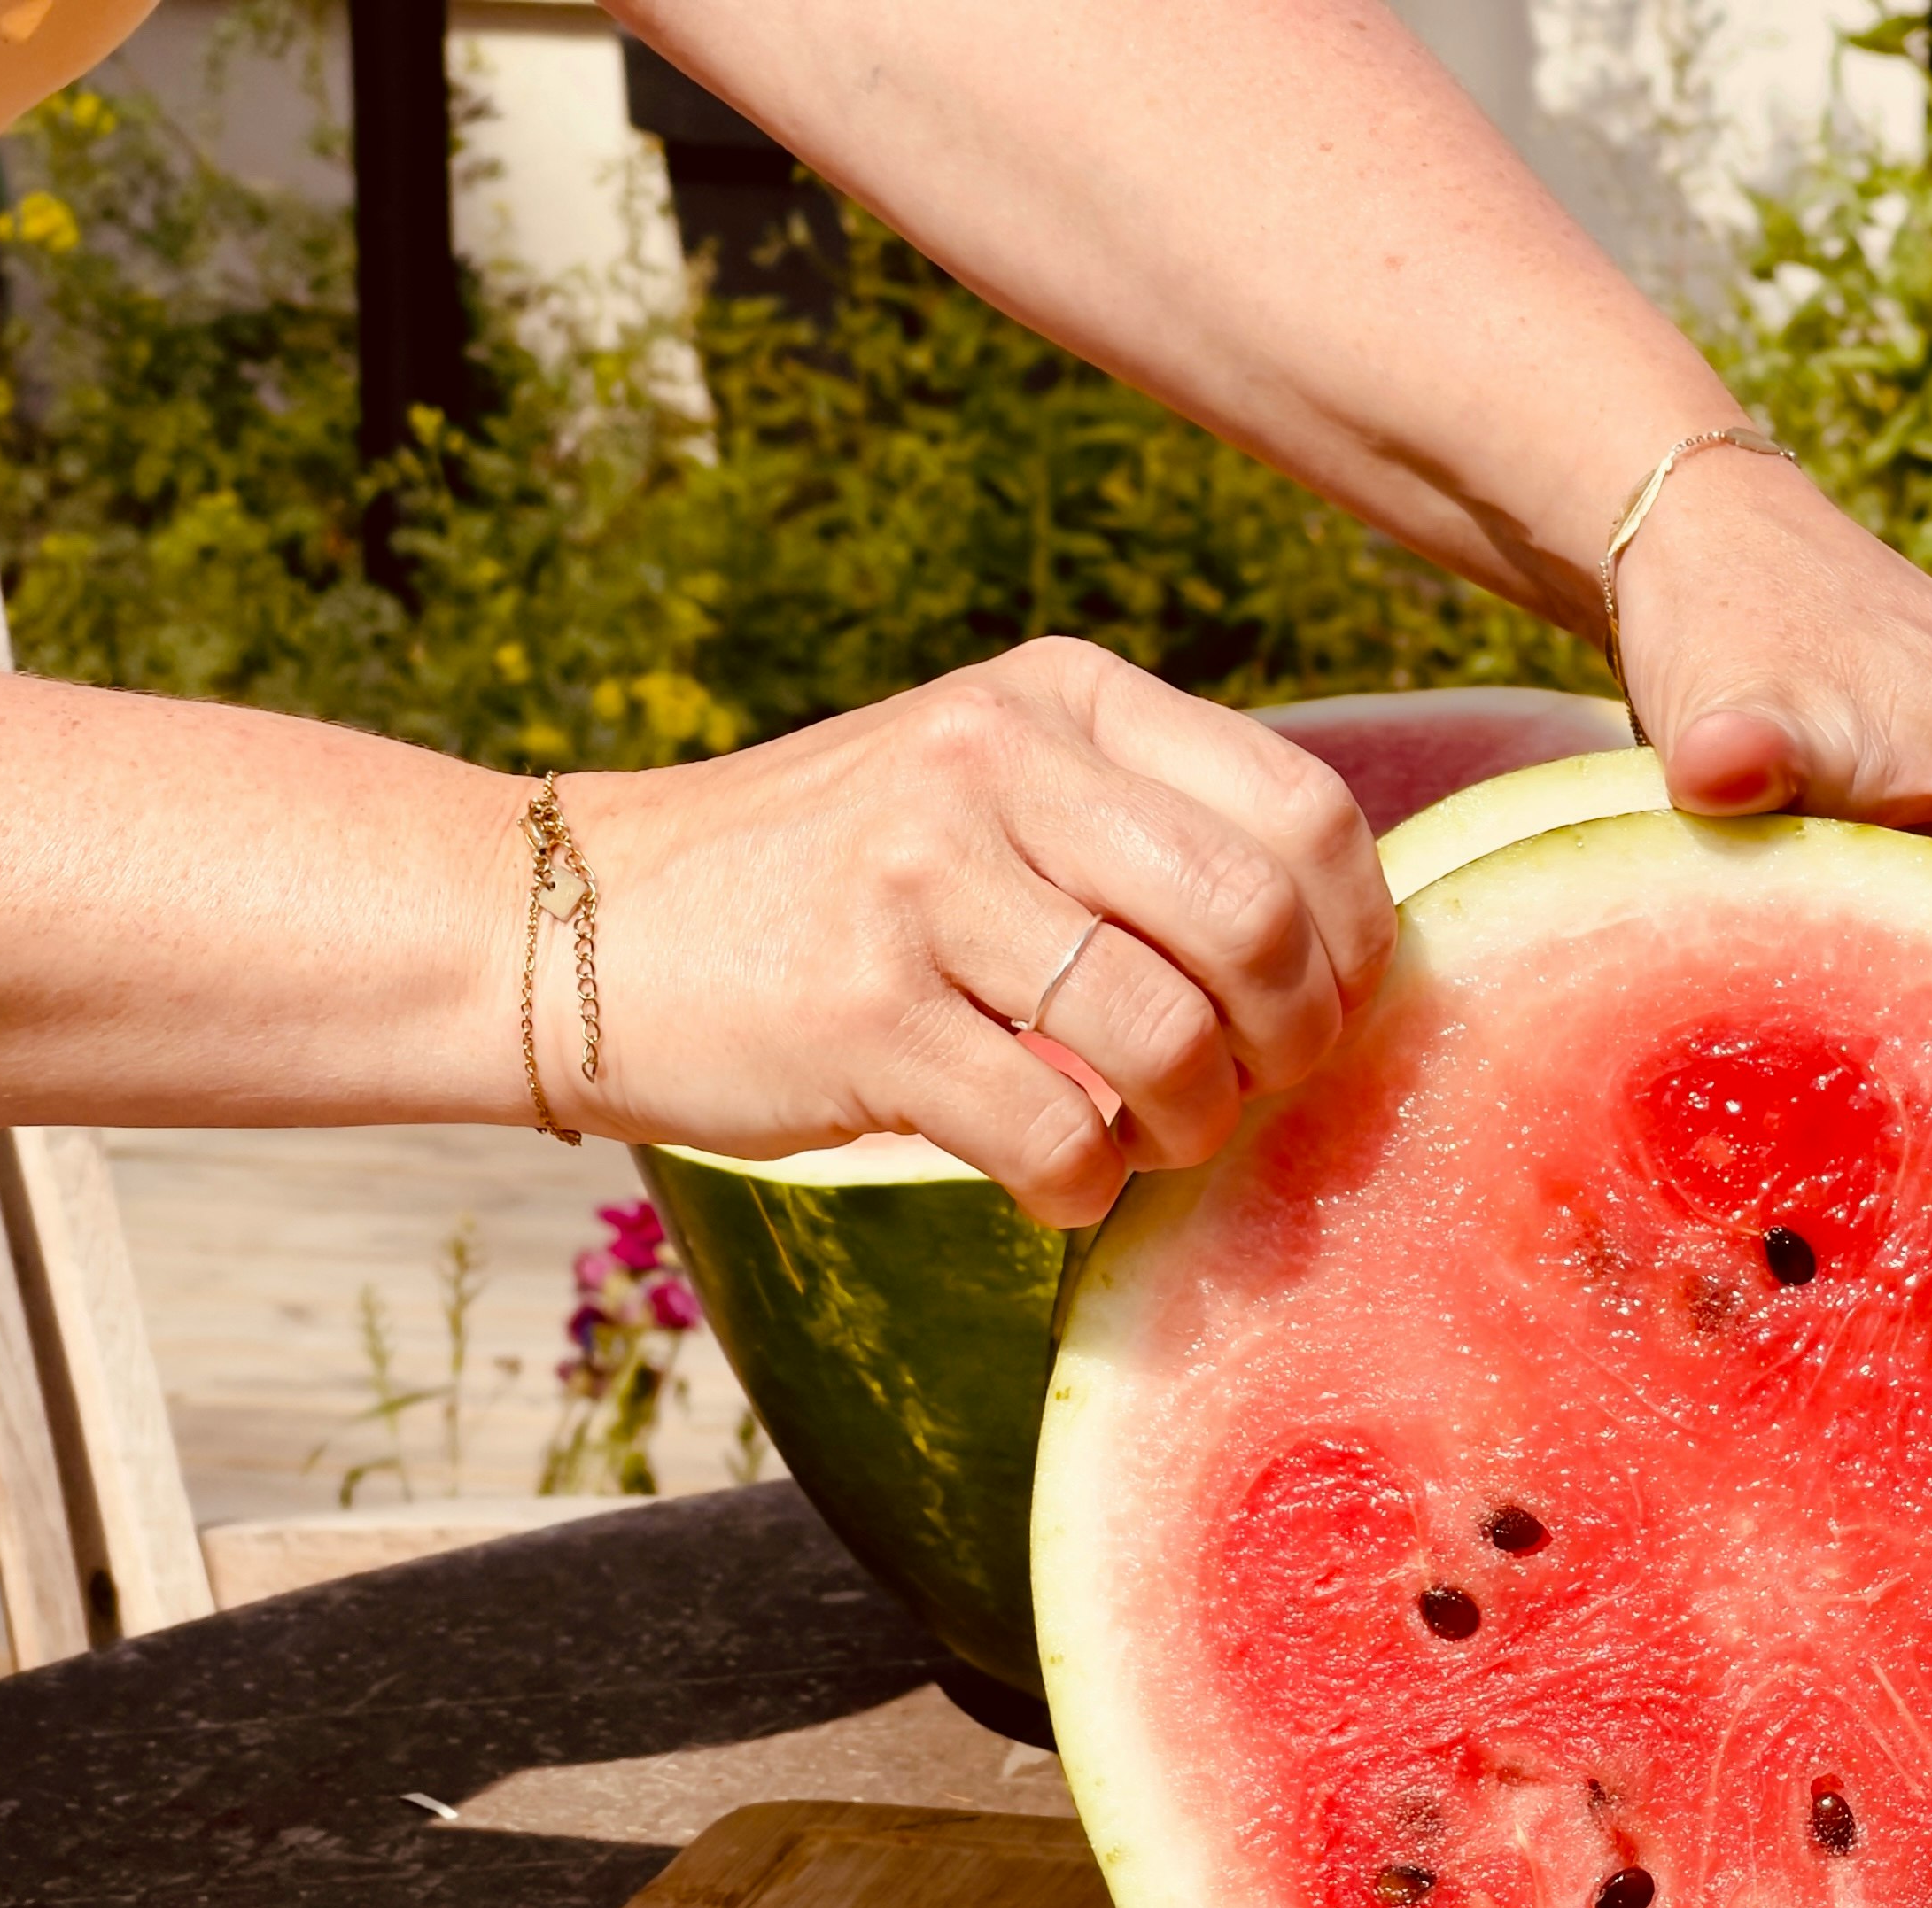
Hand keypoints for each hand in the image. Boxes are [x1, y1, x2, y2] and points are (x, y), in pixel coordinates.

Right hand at [563, 638, 1391, 1224]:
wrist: (577, 923)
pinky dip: (1083, 1187)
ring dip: (1190, 1128)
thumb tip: (1343, 952)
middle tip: (1250, 1090)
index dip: (1354, 941)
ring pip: (1171, 1039)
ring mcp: (923, 882)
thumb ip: (1150, 828)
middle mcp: (999, 764)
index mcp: (1062, 696)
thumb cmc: (836, 882)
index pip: (1305, 813)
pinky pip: (1056, 1137)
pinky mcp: (861, 1013)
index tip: (1323, 1007)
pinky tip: (1052, 1176)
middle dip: (1293, 1043)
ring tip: (1143, 1135)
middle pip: (1260, 927)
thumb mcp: (994, 787)